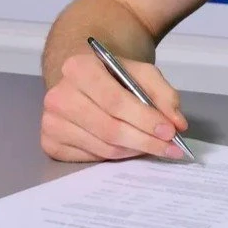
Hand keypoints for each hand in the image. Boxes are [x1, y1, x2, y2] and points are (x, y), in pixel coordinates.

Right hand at [41, 52, 189, 162]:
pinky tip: (129, 148)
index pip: (115, 101)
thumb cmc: (114, 75)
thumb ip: (164, 94)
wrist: (84, 78)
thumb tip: (177, 123)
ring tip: (154, 147)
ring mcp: (51, 122)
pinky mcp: (50, 143)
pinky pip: (90, 159)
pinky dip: (115, 157)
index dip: (145, 119)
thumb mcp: (143, 73)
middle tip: (171, 148)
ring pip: (103, 148)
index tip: (170, 132)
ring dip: (134, 151)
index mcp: (78, 68)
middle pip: (109, 129)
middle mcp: (58, 96)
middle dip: (145, 141)